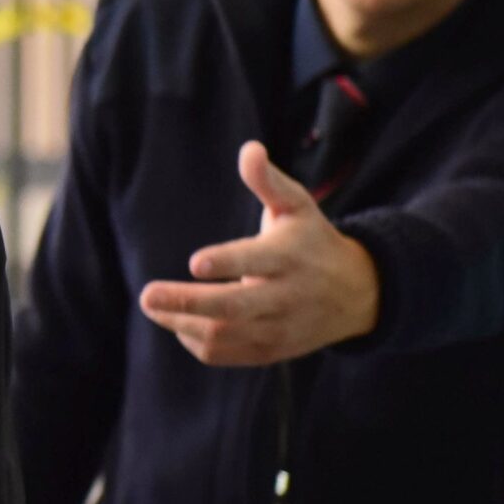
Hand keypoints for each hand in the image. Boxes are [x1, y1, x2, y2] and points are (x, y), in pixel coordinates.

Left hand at [137, 141, 381, 366]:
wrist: (357, 295)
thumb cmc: (312, 241)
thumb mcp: (297, 206)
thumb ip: (268, 181)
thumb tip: (249, 148)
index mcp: (290, 256)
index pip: (257, 261)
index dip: (227, 262)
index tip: (195, 262)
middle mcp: (285, 296)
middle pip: (234, 307)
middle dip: (187, 303)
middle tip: (146, 295)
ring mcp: (278, 329)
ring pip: (225, 336)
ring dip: (182, 324)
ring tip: (152, 306)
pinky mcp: (270, 352)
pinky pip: (227, 355)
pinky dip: (197, 343)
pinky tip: (179, 323)